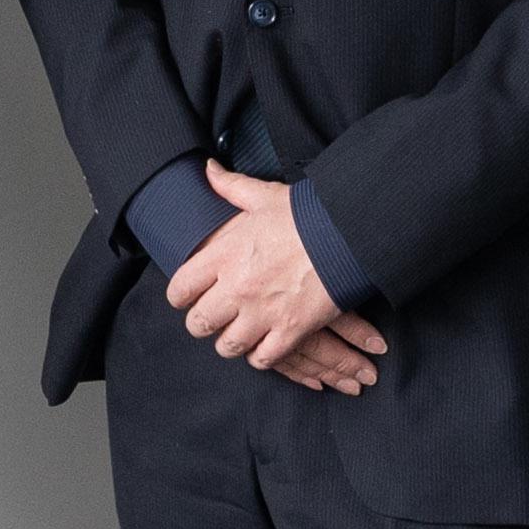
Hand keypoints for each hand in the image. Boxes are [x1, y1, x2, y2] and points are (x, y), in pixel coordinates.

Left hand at [170, 164, 391, 392]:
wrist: (348, 235)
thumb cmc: (305, 215)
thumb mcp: (263, 195)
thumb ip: (230, 187)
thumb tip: (209, 169)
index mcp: (224, 255)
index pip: (180, 289)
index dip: (181, 295)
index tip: (190, 295)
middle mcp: (237, 288)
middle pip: (198, 324)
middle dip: (203, 322)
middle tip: (214, 316)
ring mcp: (263, 312)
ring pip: (228, 346)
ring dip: (231, 341)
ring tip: (239, 332)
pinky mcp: (290, 331)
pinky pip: (262, 359)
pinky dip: (261, 356)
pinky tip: (264, 344)